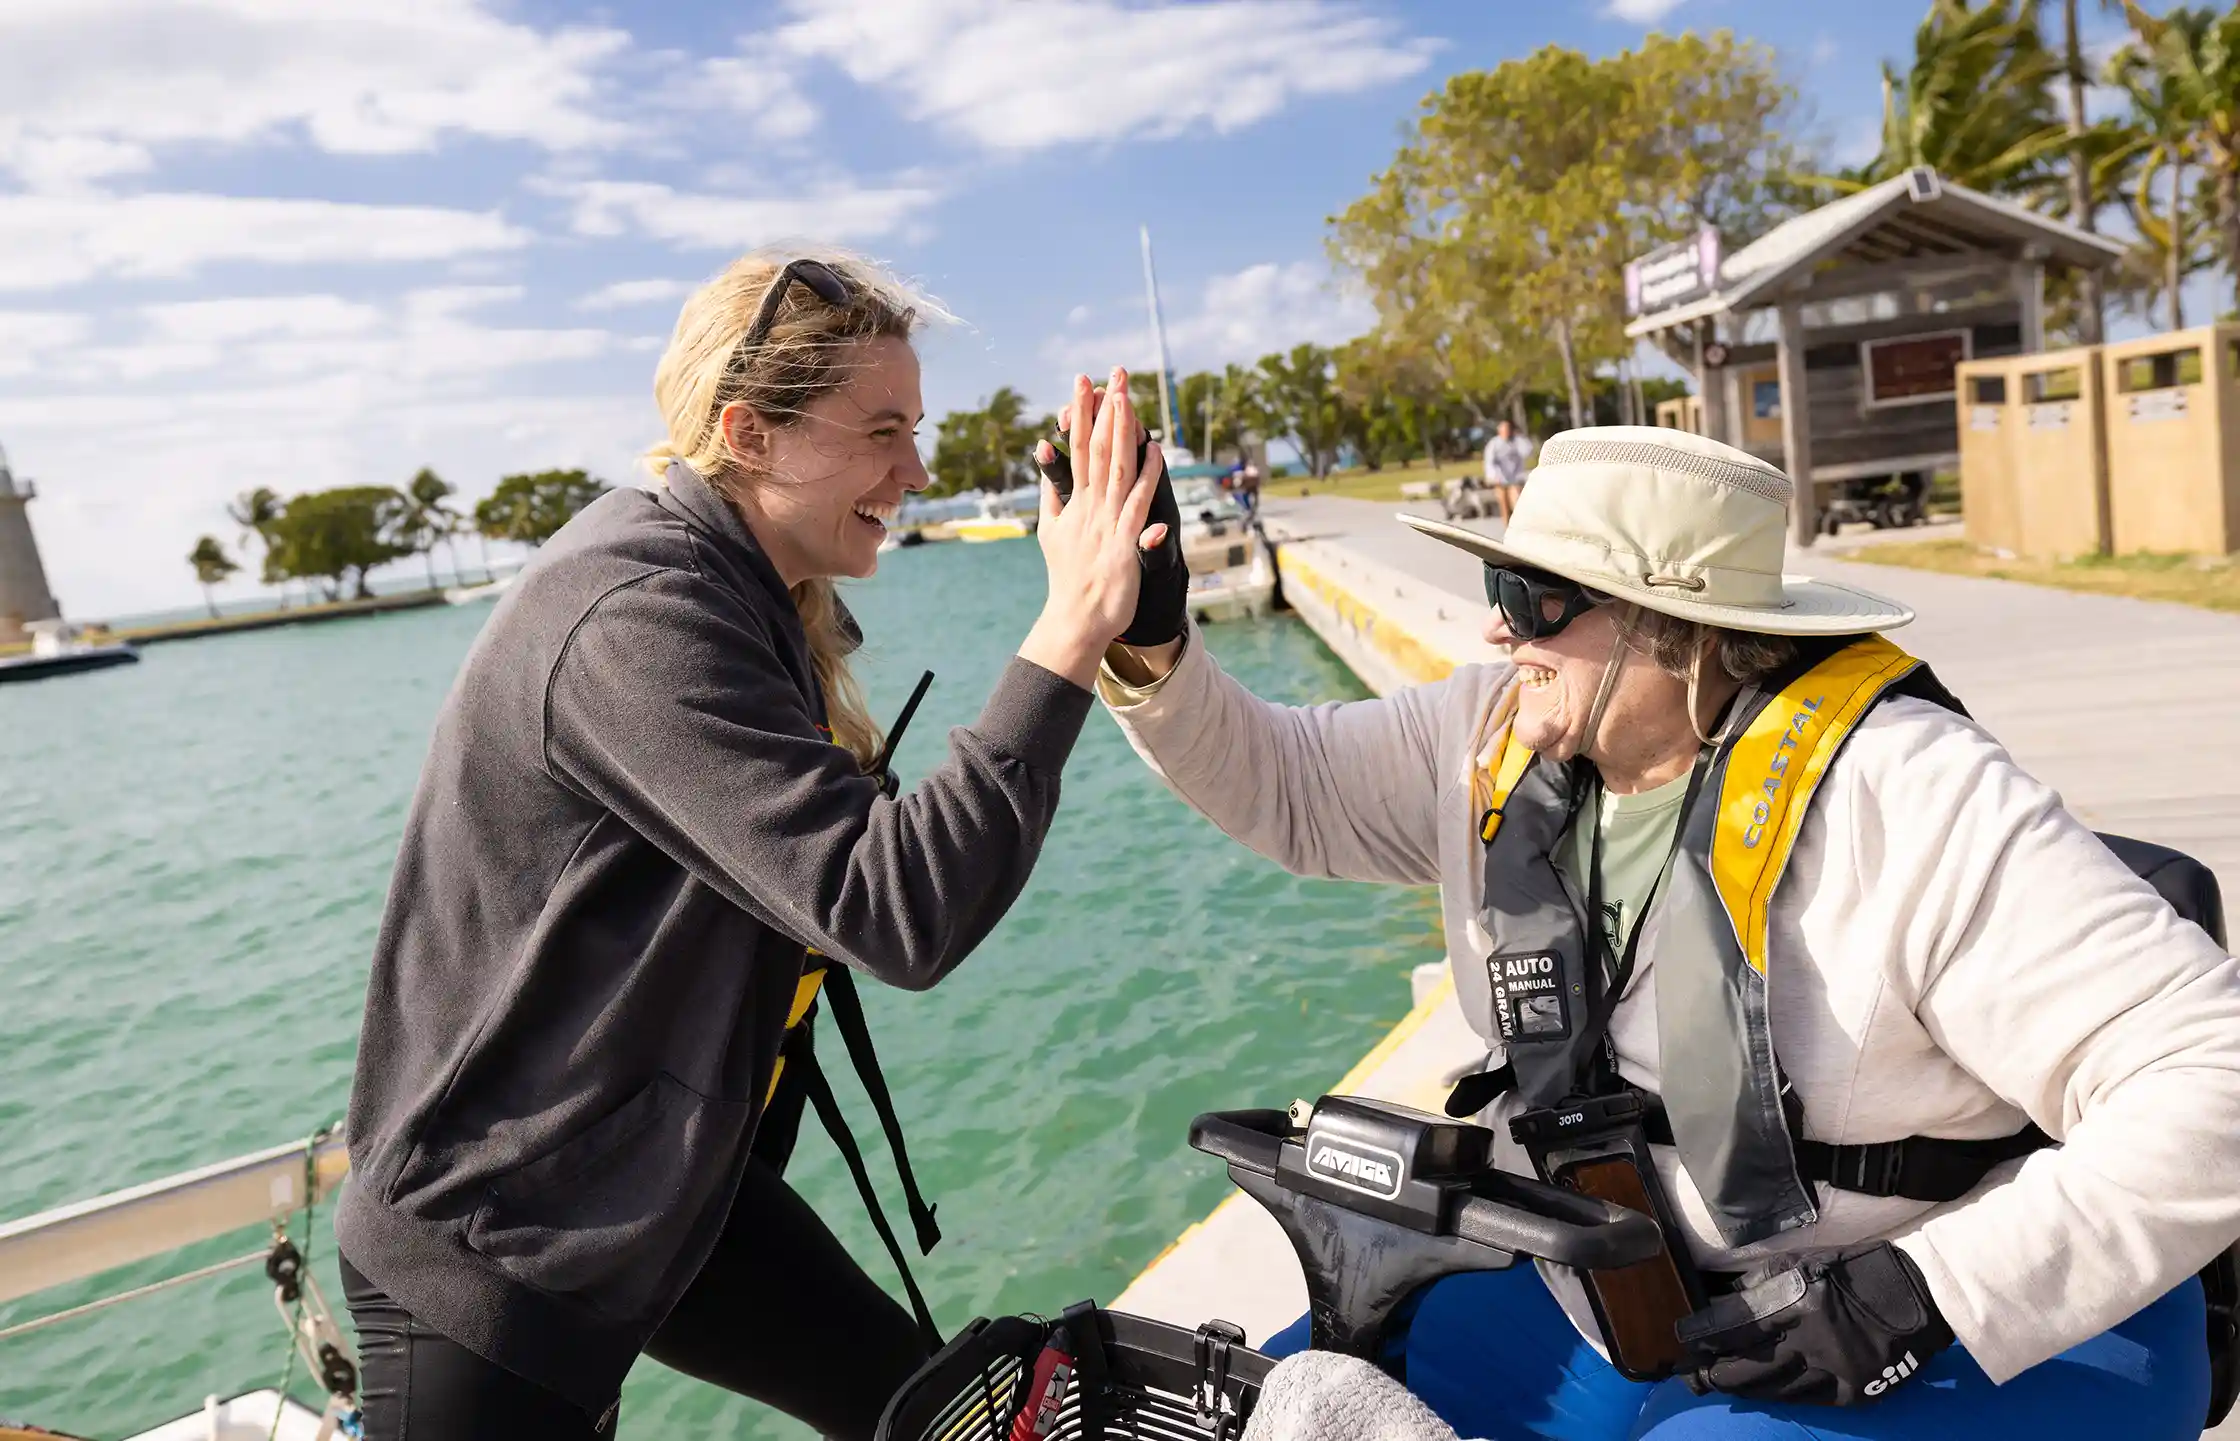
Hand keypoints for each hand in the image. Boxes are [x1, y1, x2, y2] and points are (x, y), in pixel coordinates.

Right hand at [1017, 369, 1168, 688]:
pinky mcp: (1124, 541)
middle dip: (1104, 409)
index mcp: (1073, 502)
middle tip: (1110, 374)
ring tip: (1127, 396)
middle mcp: (1089, 506)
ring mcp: (1106, 522)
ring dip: (1122, 431)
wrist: (1077, 618)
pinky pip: (1137, 501)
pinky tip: (1155, 449)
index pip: (1077, 447)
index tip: (1084, 382)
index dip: (1082, 413)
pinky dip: (1147, 475)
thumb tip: (1046, 465)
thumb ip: (1052, 498)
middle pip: (1096, 448)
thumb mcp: (1052, 533)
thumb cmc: (1069, 579)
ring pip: (1115, 467)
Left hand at [1677, 1242, 1952, 1406]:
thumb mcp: (1804, 1263)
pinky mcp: (1851, 1393)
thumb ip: (1763, 1284)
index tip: (1687, 1341)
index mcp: (1799, 1304)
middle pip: (1751, 1368)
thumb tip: (1727, 1304)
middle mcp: (1813, 1343)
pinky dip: (1781, 1396)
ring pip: (1775, 1390)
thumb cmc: (1855, 1272)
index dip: (1708, 1338)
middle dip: (1717, 1373)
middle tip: (1694, 1374)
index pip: (1738, 1328)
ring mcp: (1834, 1372)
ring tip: (1720, 1384)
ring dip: (1745, 1388)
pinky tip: (1764, 1394)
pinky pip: (1806, 1401)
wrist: (1917, 1297)